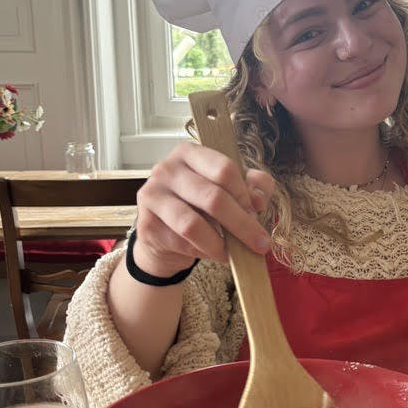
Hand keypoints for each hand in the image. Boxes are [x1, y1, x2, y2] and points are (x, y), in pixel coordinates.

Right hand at [131, 142, 274, 276]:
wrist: (166, 233)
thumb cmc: (201, 206)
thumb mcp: (230, 189)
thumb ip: (252, 186)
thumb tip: (259, 199)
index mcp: (190, 153)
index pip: (224, 168)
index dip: (245, 194)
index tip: (258, 213)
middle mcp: (166, 169)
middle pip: (213, 198)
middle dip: (242, 225)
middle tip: (260, 243)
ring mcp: (152, 196)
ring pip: (193, 224)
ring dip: (221, 244)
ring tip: (235, 253)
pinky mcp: (146, 225)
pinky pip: (181, 243)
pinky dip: (203, 252)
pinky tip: (214, 254)